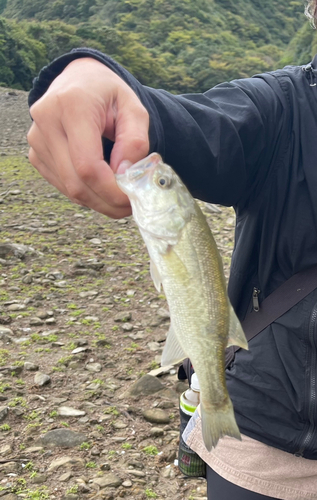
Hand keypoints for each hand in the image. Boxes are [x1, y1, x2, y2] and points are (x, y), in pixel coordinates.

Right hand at [27, 58, 149, 217]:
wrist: (79, 80)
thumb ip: (135, 141)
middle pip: (76, 183)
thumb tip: (124, 175)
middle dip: (107, 202)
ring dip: (98, 201)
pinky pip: (63, 186)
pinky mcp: (36, 154)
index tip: (132, 198)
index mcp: (72, 105)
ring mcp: (37, 140)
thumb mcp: (133, 109)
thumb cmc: (109, 95)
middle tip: (131, 205)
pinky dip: (86, 193)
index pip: (88, 165)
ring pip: (69, 189)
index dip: (111, 190)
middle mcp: (47, 122)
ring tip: (120, 196)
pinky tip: (102, 186)